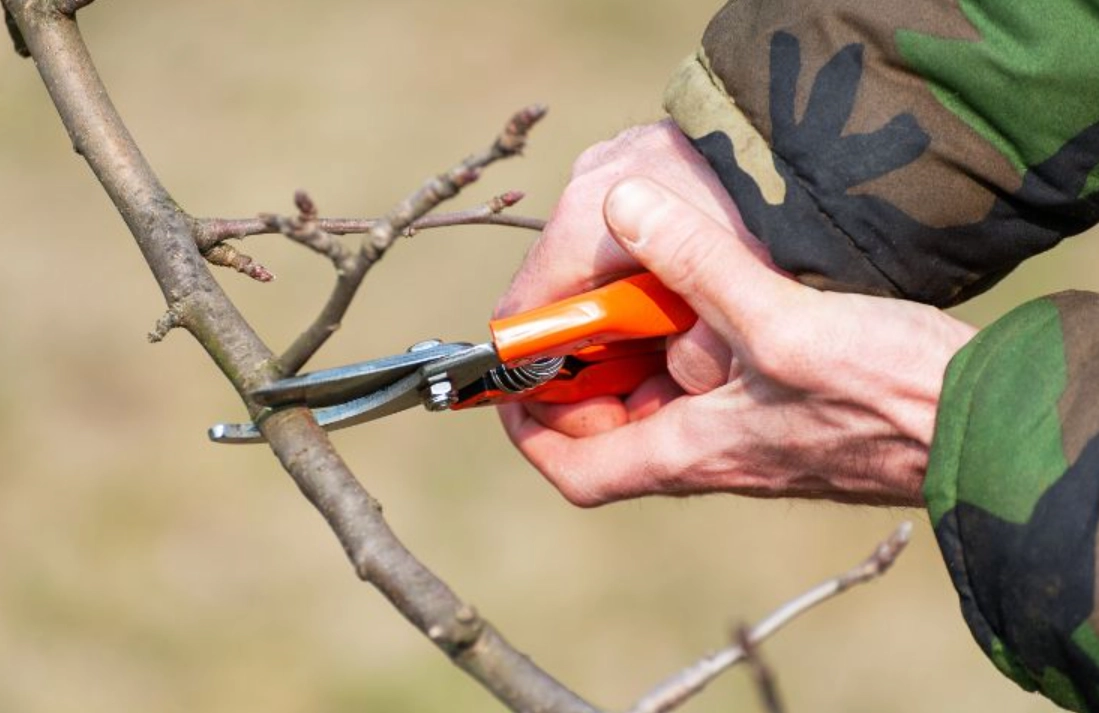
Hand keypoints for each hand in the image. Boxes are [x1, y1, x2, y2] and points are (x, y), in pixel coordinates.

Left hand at [498, 177, 976, 506]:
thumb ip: (699, 263)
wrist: (978, 425)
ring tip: (651, 283)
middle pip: (614, 425)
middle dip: (590, 368)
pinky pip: (712, 383)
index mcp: (691, 450)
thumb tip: (624, 208)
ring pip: (665, 398)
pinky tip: (716, 293)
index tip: (512, 383)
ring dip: (647, 347)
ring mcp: (746, 437)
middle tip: (586, 305)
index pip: (577, 467)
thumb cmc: (886, 395)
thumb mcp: (781, 320)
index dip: (531, 430)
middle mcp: (711, 454)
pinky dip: (696, 340)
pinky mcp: (780, 415)